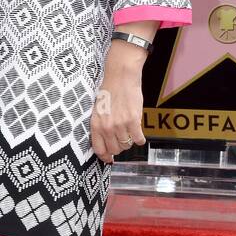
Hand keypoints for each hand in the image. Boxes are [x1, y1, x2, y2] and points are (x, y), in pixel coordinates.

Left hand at [90, 49, 146, 163]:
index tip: (109, 159)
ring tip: (129, 132)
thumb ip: (100, 127)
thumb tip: (106, 144)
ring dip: (129, 141)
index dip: (105, 157)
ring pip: (127, 145)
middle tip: (122, 139)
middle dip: (119, 147)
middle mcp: (107, 127)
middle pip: (115, 149)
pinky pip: (138, 139)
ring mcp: (120, 125)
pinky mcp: (133, 120)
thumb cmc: (109, 92)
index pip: (99, 149)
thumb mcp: (97, 111)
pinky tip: (139, 134)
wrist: (120, 77)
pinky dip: (140, 139)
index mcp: (95, 125)